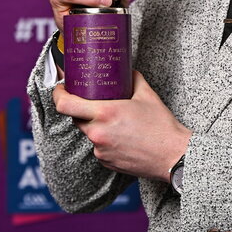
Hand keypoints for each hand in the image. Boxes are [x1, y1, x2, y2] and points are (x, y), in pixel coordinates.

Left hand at [52, 70, 192, 180]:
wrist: (173, 155)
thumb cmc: (161, 127)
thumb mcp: (147, 95)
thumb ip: (132, 79)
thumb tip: (124, 70)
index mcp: (105, 113)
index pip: (65, 105)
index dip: (58, 94)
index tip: (61, 88)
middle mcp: (98, 132)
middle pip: (76, 118)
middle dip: (81, 109)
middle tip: (93, 103)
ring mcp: (100, 149)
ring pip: (88, 133)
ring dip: (96, 126)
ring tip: (117, 123)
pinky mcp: (106, 162)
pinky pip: (98, 147)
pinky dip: (105, 140)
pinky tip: (122, 138)